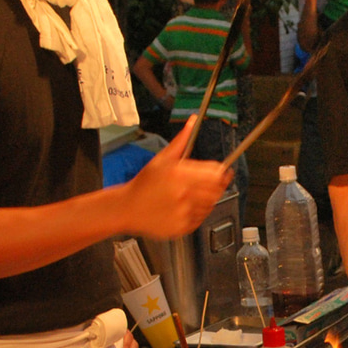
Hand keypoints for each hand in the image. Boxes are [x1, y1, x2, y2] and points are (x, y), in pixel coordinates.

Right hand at [125, 116, 231, 238]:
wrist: (126, 208)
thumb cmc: (144, 183)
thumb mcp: (162, 158)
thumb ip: (182, 140)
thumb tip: (193, 121)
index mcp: (178, 174)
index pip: (216, 173)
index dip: (221, 172)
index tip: (221, 172)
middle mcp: (182, 193)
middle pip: (217, 190)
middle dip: (215, 186)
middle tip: (204, 184)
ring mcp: (183, 212)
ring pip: (210, 205)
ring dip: (206, 200)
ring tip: (189, 196)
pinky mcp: (182, 227)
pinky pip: (201, 219)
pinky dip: (197, 213)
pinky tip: (183, 207)